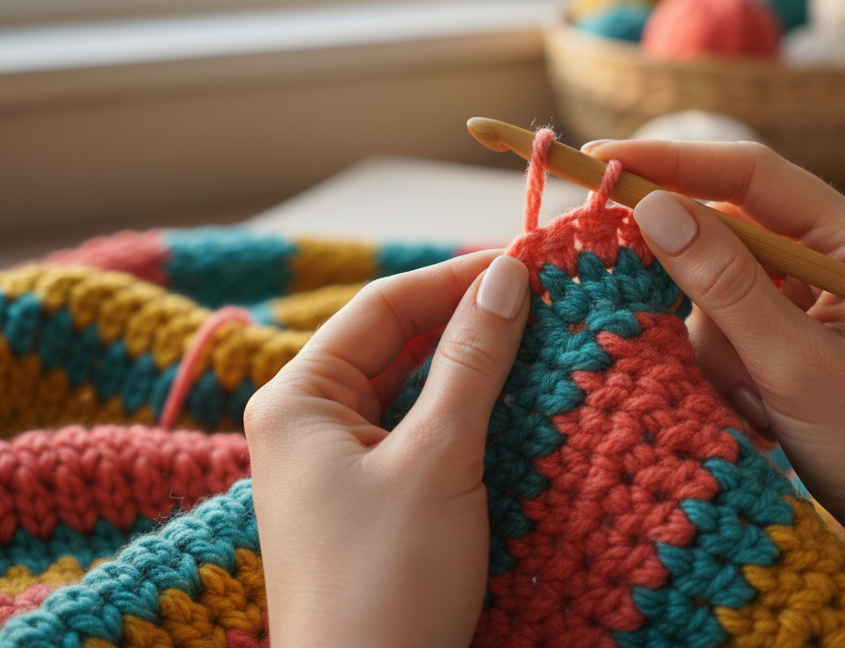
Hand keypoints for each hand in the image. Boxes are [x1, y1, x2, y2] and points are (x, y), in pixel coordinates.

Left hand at [244, 251, 530, 647]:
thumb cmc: (385, 581)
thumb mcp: (437, 458)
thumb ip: (471, 361)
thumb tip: (508, 277)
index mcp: (297, 398)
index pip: (384, 304)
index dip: (456, 276)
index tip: (528, 263)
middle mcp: (309, 422)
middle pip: (397, 341)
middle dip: (469, 320)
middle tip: (547, 302)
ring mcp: (339, 464)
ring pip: (414, 387)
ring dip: (475, 367)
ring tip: (545, 344)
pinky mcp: (371, 501)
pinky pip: (421, 433)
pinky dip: (469, 415)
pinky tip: (521, 405)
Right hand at [586, 138, 844, 549]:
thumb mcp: (796, 366)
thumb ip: (724, 284)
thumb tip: (653, 207)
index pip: (749, 173)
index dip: (670, 163)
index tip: (599, 163)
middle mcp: (837, 255)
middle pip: (728, 237)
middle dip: (704, 299)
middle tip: (711, 350)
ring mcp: (817, 299)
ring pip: (719, 292)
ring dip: (722, 353)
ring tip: (762, 409)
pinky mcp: (800, 338)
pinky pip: (731, 332)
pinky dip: (732, 373)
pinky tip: (765, 417)